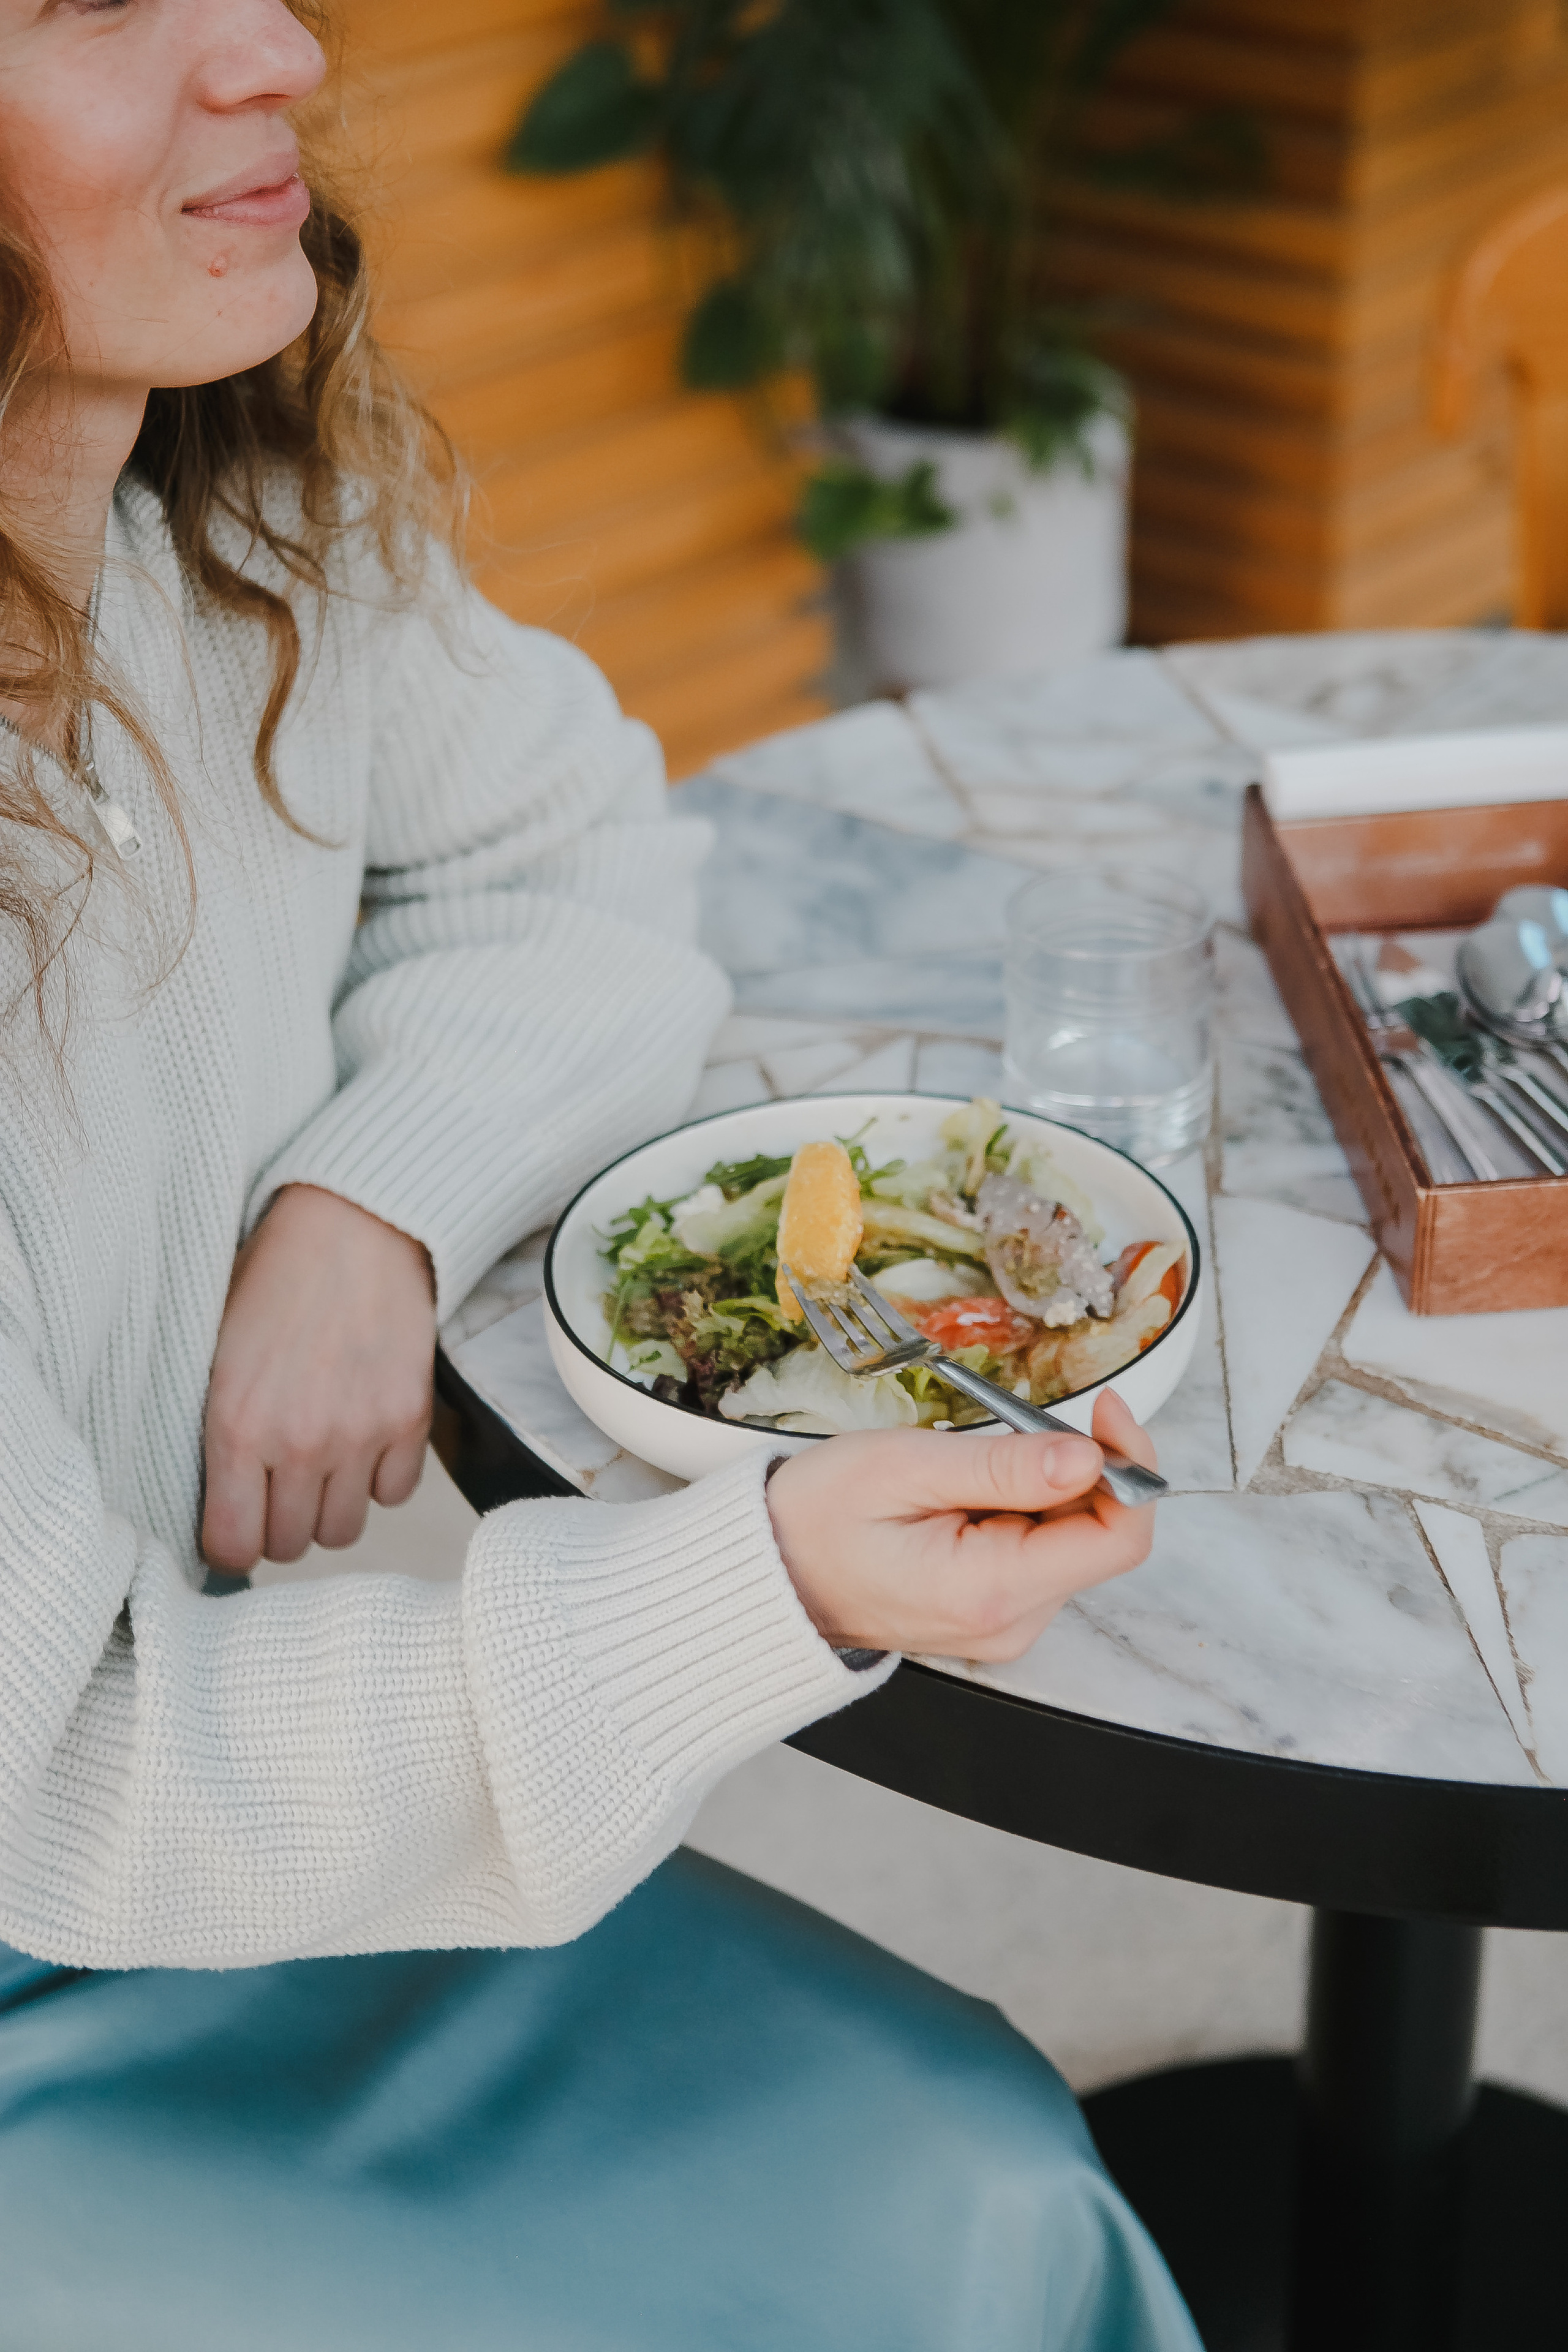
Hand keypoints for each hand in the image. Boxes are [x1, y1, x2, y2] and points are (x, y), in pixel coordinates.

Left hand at [202, 1185, 435, 1571]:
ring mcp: (359, 1433)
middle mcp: (298, 1441)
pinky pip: (395, 1494)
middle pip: (291, 1545)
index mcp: (235, 1425)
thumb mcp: (217, 1356)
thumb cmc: (274, 1283)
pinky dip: (380, 1478)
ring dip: (330, 1507)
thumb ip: (217, 1433)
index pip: (232, 1547)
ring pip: (345, 1530)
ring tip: (322, 1463)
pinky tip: (365, 1437)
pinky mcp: (409, 1418)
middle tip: (278, 1485)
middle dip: (281, 1524)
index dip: (232, 1544)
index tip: (236, 1523)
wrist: (352, 1225)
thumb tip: (219, 1508)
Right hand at [766, 1389, 1157, 1661]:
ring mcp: (1006, 1624)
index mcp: (992, 1590)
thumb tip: (1089, 1456)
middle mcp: (1011, 1622)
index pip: (1118, 1538)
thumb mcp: (905, 1467)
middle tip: (1011, 1426)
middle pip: (1100, 1535)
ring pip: (1073, 1541)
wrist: (767, 1573)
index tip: (1105, 1409)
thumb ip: (1003, 1467)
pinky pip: (1041, 1553)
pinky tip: (966, 1496)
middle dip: (1075, 1468)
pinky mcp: (996, 1614)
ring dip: (1044, 1487)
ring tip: (965, 1470)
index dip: (1130, 1464)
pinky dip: (1023, 1510)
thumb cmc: (817, 1518)